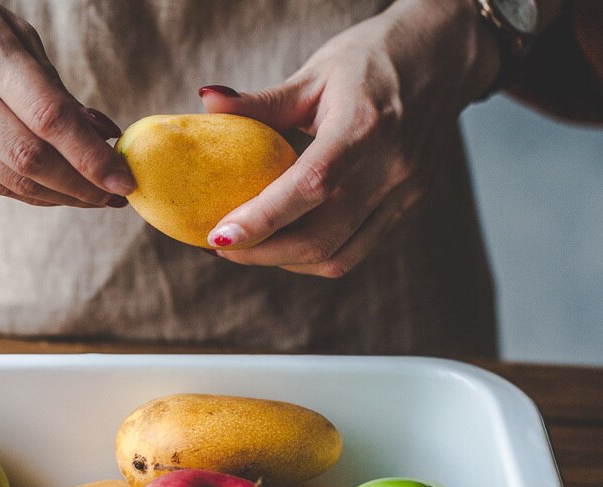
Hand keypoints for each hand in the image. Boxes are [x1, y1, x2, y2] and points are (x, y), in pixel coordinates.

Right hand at [0, 0, 133, 205]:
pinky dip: (29, 192)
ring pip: (11, 181)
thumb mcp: (11, 30)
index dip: (92, 158)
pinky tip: (54, 190)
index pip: (50, 119)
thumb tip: (104, 136)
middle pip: (31, 160)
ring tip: (92, 195)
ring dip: (61, 196)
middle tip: (114, 195)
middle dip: (82, 187)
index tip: (125, 179)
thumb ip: (56, 88)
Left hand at [198, 0, 499, 276]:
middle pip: (320, 238)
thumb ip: (262, 101)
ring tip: (251, 247)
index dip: (262, 219)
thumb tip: (206, 103)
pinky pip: (356, 251)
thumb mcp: (315, 73)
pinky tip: (289, 241)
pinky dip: (316, 255)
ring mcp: (406, 193)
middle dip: (263, 253)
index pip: (310, 186)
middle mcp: (392, 167)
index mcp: (365, 125)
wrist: (444, 58)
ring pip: (338, 257)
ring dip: (287, 263)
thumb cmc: (371, 60)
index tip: (218, 237)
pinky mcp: (410, 208)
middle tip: (222, 246)